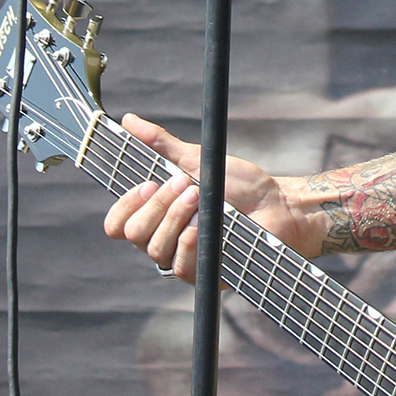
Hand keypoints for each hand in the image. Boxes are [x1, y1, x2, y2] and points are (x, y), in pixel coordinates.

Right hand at [104, 114, 324, 280]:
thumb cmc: (240, 185)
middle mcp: (164, 239)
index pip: (118, 224)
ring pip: (155, 247)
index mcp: (158, 215)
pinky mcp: (203, 276)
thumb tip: (128, 120)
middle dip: (157, 203)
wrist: (278, 205)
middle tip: (182, 183)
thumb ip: (162, 145)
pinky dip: (190, 241)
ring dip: (176, 216)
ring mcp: (182, 259)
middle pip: (134, 233)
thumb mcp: (198, 159)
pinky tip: (203, 225)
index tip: (145, 183)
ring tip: (199, 196)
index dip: (124, 206)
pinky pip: (181, 264)